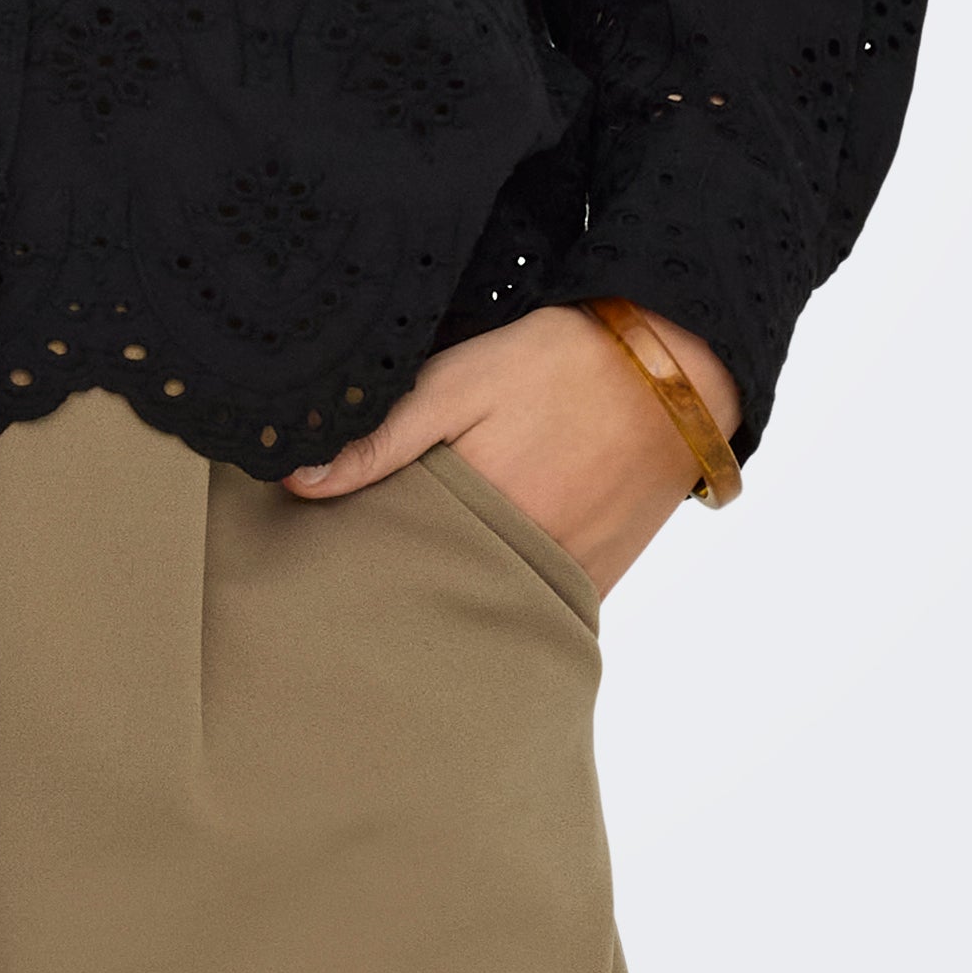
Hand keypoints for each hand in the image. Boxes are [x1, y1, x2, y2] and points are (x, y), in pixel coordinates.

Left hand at [280, 300, 741, 592]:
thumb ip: (382, 436)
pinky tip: (486, 565)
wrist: (673, 369)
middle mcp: (527, 568)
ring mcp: (569, 582)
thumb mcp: (458, 382)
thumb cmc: (561, 364)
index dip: (359, 561)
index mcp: (482, 520)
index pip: (396, 567)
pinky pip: (539, 606)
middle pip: (441, 598)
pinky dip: (510, 592)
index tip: (325, 557)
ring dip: (458, 592)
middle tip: (367, 566)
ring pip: (490, 607)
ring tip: (426, 565)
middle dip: (405, 587)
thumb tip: (298, 480)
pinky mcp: (599, 581)